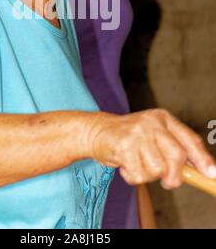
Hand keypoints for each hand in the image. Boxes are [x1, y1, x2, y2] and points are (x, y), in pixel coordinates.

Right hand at [87, 109, 215, 188]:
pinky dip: (133, 177)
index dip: (202, 158)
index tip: (211, 174)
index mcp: (163, 118)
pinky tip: (125, 165)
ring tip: (137, 164)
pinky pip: (139, 175)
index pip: (189, 139)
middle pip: (177, 156)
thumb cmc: (129, 138)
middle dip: (174, 176)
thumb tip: (202, 170)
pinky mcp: (123, 145)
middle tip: (167, 181)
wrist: (96, 131)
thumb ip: (175, 148)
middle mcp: (152, 122)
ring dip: (148, 176)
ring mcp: (137, 132)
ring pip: (158, 169)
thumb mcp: (154, 136)